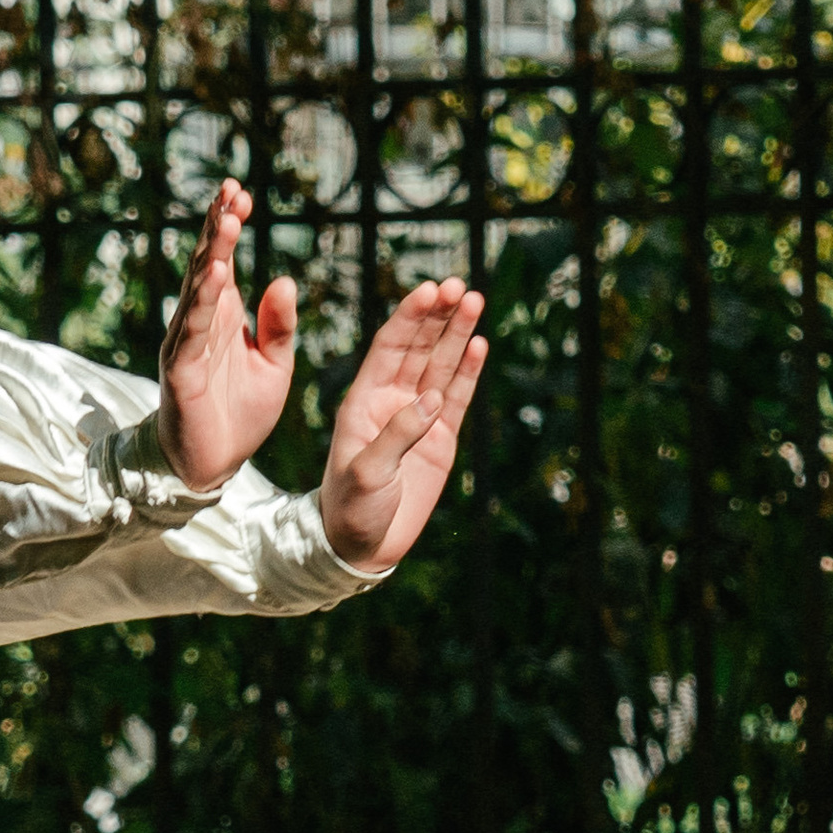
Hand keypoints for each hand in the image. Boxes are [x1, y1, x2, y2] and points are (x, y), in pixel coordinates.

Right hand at [155, 180, 297, 491]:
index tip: (243, 195)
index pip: (223, 261)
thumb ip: (279, 326)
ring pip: (197, 291)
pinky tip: (215, 277)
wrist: (211, 465)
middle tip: (231, 190)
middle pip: (206, 264)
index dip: (229, 227)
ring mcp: (187, 345)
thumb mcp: (275, 366)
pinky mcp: (182, 372)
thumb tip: (284, 279)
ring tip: (226, 222)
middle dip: (216, 226)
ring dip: (211, 255)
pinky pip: (192, 332)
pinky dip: (203, 303)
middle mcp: (200, 324)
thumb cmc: (239, 414)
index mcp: (222, 317)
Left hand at [318, 277, 488, 572]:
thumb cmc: (351, 508)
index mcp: (363, 400)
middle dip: (437, 316)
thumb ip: (396, 436)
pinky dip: (469, 371)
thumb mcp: (366, 473)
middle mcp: (391, 401)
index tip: (428, 290)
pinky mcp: (441, 437)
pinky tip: (480, 344)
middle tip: (458, 286)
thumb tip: (430, 401)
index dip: (409, 318)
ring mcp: (419, 417)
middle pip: (418, 347)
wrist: (362, 545)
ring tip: (474, 301)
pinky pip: (458, 397)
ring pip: (441, 366)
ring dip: (457, 334)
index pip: (389, 347)